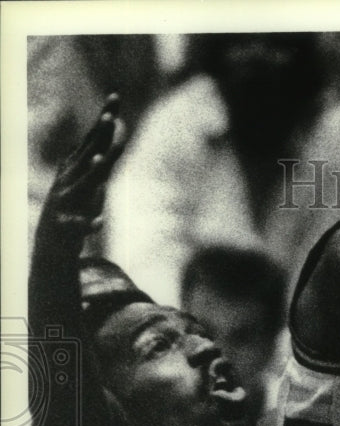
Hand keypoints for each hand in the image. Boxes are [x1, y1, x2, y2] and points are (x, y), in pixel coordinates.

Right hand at [38, 94, 123, 242]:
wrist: (51, 241)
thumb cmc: (73, 207)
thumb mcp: (88, 179)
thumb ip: (102, 157)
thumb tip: (116, 130)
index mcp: (76, 168)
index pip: (94, 139)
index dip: (105, 120)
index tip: (116, 96)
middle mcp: (70, 179)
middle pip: (89, 154)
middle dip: (100, 136)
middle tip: (111, 118)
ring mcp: (66, 201)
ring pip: (83, 184)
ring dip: (93, 172)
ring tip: (103, 160)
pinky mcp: (66, 224)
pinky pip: (80, 224)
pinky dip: (90, 222)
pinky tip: (100, 222)